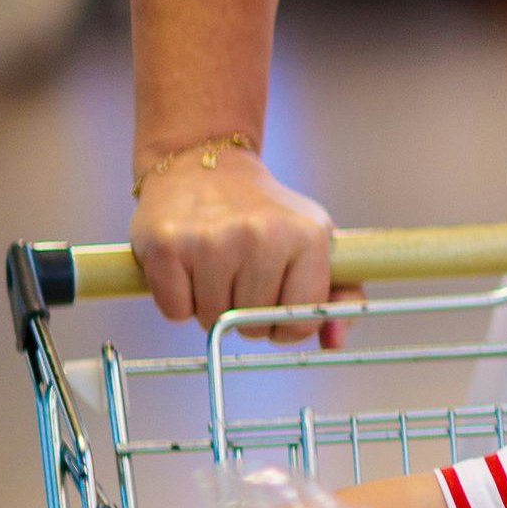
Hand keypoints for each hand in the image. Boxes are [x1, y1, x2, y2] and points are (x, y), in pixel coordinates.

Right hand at [132, 150, 342, 344]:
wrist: (206, 165)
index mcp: (307, 236)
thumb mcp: (316, 242)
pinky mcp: (165, 245)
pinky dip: (179, 302)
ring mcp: (211, 240)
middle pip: (252, 324)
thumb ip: (341, 294)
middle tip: (239, 282)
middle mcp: (261, 235)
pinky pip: (175, 311)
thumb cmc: (266, 214)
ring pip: (212, 321)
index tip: (275, 309)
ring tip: (215, 271)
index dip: (285, 327)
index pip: (300, 320)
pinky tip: (188, 268)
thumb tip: (334, 341)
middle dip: (244, 317)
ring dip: (210, 309)